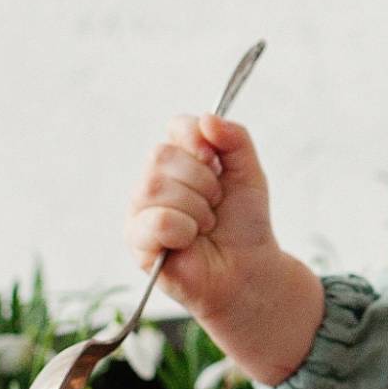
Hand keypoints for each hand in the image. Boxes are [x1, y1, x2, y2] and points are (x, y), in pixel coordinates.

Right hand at [123, 114, 321, 381]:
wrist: (249, 270)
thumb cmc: (244, 224)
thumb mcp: (248, 174)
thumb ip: (235, 139)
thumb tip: (206, 118)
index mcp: (178, 160)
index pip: (176, 127)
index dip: (198, 139)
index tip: (218, 162)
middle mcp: (153, 181)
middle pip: (162, 155)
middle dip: (203, 181)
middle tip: (215, 205)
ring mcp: (141, 211)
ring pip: (156, 186)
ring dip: (197, 208)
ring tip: (205, 226)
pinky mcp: (137, 242)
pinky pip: (156, 221)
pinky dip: (183, 230)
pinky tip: (190, 242)